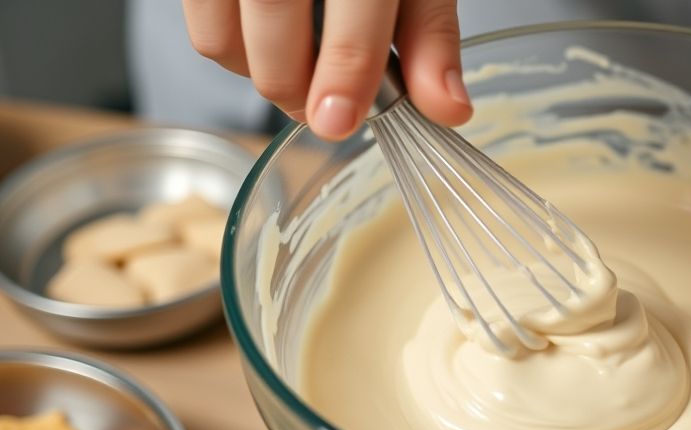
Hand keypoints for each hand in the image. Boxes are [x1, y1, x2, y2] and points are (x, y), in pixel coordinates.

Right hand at [183, 0, 471, 140]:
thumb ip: (428, 35)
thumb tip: (448, 108)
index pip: (353, 6)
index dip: (347, 69)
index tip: (341, 119)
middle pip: (274, 32)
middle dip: (299, 90)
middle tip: (330, 111)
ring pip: (226, 41)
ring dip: (266, 76)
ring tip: (304, 69)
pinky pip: (204, 30)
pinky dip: (239, 54)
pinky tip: (271, 41)